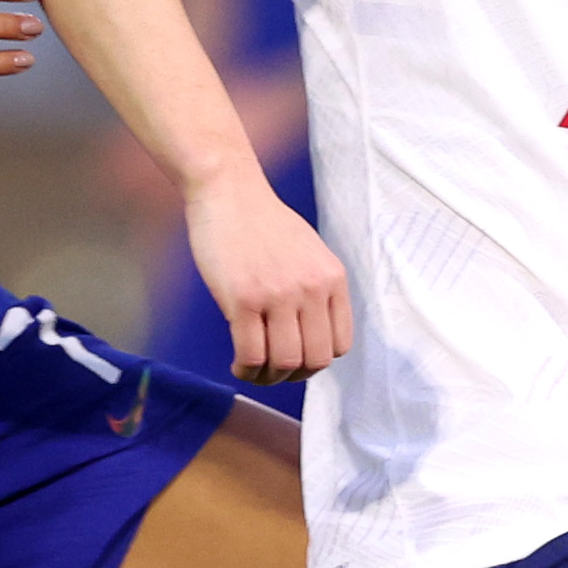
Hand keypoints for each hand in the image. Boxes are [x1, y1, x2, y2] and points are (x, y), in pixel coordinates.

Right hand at [184, 175, 350, 383]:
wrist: (228, 191)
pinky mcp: (242, 300)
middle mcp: (311, 288)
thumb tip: (312, 336)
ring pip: (284, 363)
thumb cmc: (263, 222)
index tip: (297, 358)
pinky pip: (251, 355)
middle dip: (293, 376)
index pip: (339, 345)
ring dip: (268, 377)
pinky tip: (238, 364)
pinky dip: (245, 370)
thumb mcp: (309, 252)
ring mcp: (278, 295)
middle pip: (314, 361)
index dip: (317, 361)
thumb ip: (317, 289)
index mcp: (332, 278)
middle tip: (273, 371)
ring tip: (252, 369)